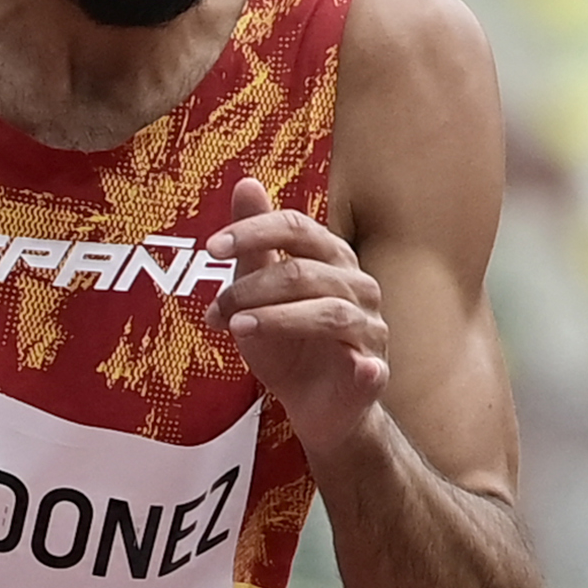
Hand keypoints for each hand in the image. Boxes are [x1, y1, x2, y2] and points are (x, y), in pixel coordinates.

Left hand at [208, 170, 389, 459]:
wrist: (314, 405)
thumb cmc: (288, 345)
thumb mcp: (259, 294)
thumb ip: (255, 245)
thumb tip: (246, 182)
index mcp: (331, 258)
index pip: (296, 228)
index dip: (254, 232)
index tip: (211, 248)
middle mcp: (357, 286)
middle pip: (305, 270)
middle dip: (252, 287)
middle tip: (217, 309)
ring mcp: (370, 328)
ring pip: (329, 313)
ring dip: (278, 319)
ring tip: (237, 328)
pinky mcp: (375, 372)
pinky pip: (372, 366)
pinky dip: (366, 366)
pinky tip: (358, 366)